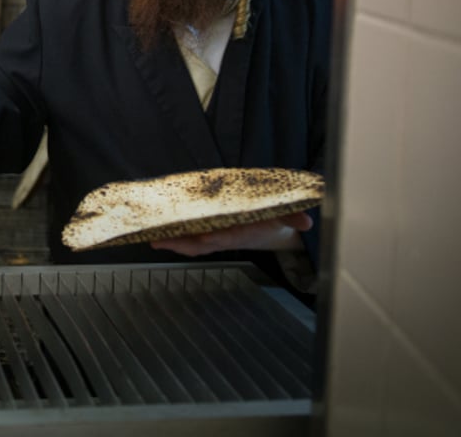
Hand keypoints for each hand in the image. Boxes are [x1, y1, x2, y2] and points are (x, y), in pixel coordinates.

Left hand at [150, 211, 312, 255]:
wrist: (271, 229)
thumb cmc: (274, 219)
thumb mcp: (286, 217)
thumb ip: (294, 217)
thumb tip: (307, 222)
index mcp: (244, 232)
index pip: (229, 236)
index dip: (217, 237)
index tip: (205, 236)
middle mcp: (227, 237)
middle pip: (203, 243)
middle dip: (183, 243)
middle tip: (164, 240)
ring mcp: (216, 237)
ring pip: (192, 244)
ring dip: (173, 243)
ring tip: (154, 240)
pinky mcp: (208, 233)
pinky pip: (188, 239)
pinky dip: (173, 239)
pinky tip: (156, 237)